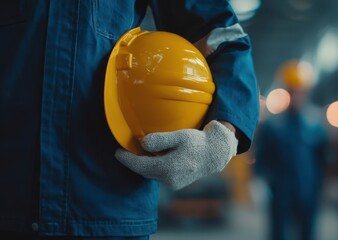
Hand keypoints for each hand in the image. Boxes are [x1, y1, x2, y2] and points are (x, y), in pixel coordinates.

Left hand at [115, 120, 237, 189]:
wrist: (215, 154)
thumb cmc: (198, 142)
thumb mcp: (179, 136)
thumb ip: (160, 140)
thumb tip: (143, 144)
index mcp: (167, 169)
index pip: (139, 165)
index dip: (126, 159)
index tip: (117, 151)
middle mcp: (169, 180)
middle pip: (144, 171)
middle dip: (133, 162)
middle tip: (125, 151)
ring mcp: (173, 183)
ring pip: (152, 174)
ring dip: (144, 164)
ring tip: (139, 153)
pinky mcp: (177, 183)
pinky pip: (160, 175)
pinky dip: (154, 167)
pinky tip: (155, 158)